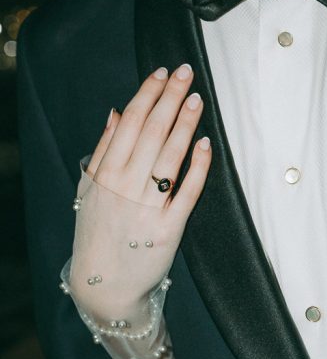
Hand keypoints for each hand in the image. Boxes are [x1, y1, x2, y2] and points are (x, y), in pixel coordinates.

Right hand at [69, 65, 211, 322]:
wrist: (104, 287)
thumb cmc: (99, 233)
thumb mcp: (89, 190)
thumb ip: (103, 151)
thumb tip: (117, 113)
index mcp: (104, 174)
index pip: (129, 122)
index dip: (148, 94)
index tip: (162, 72)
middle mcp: (124, 187)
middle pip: (151, 132)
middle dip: (170, 97)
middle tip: (186, 71)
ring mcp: (147, 207)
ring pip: (169, 156)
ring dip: (185, 124)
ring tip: (197, 98)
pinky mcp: (168, 229)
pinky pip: (187, 191)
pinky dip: (197, 166)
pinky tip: (206, 144)